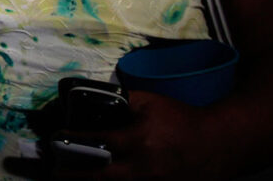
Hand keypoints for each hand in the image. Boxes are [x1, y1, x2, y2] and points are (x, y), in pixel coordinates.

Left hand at [63, 91, 230, 180]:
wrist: (218, 143)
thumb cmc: (181, 118)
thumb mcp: (150, 102)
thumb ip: (121, 101)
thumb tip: (91, 100)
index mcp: (140, 140)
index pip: (100, 142)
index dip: (75, 141)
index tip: (56, 139)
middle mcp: (145, 167)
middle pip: (102, 177)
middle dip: (75, 177)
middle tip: (54, 173)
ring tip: (70, 179)